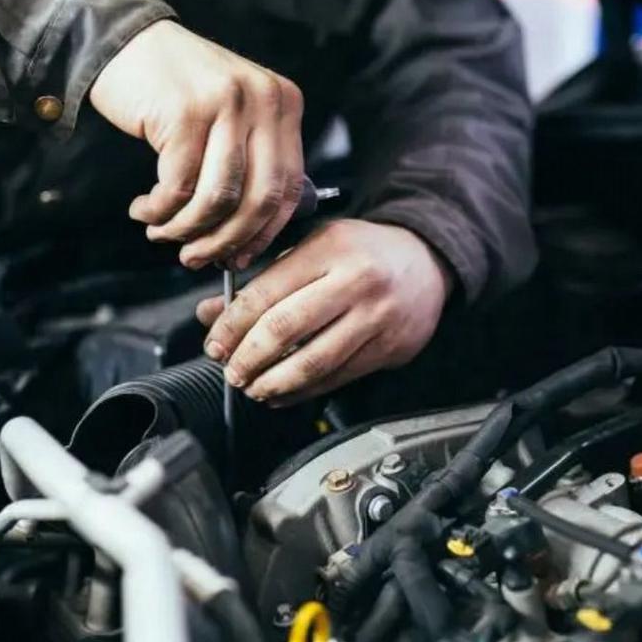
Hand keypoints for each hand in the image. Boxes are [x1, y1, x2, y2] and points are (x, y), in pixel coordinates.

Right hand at [90, 20, 305, 269]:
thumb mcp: (230, 116)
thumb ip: (249, 163)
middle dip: (225, 240)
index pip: (290, 187)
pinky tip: (145, 210)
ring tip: (161, 233)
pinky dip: (159, 210)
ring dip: (186, 229)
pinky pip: (178, 186)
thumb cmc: (175, 90)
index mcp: (284, 103)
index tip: (238, 256)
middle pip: (259, 198)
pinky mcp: (185, 112)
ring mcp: (226, 103)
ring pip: (218, 198)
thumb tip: (247, 239)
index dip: (263, 233)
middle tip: (195, 257)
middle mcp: (263, 99)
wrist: (123, 40)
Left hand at [196, 219, 452, 403]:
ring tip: (252, 387)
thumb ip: (265, 279)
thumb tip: (214, 314)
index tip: (215, 343)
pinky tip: (282, 393)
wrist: (427, 261)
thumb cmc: (364, 252)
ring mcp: (375, 317)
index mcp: (329, 248)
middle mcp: (355, 281)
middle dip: (249, 357)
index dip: (233, 325)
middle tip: (230, 371)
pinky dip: (304, 392)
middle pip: (286, 328)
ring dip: (274, 382)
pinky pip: (338, 378)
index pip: (267, 292)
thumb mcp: (313, 248)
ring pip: (313, 361)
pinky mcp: (389, 348)